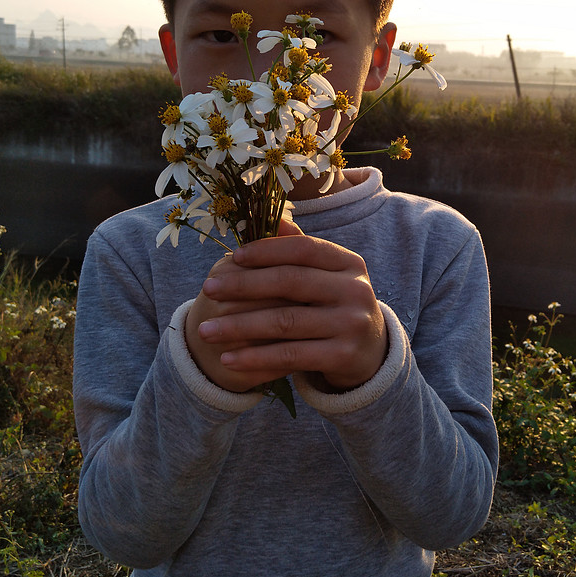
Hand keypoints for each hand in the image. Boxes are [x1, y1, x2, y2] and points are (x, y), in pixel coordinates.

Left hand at [187, 220, 386, 392]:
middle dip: (243, 285)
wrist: (369, 354)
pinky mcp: (343, 357)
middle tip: (207, 290)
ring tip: (206, 330)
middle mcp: (356, 290)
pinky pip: (289, 356)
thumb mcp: (327, 276)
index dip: (266, 250)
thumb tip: (276, 217)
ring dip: (238, 326)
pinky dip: (254, 358)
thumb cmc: (335, 307)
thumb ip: (301, 250)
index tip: (233, 256)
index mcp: (349, 263)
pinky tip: (227, 359)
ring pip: (284, 322)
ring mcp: (352, 324)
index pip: (303, 248)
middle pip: (290, 282)